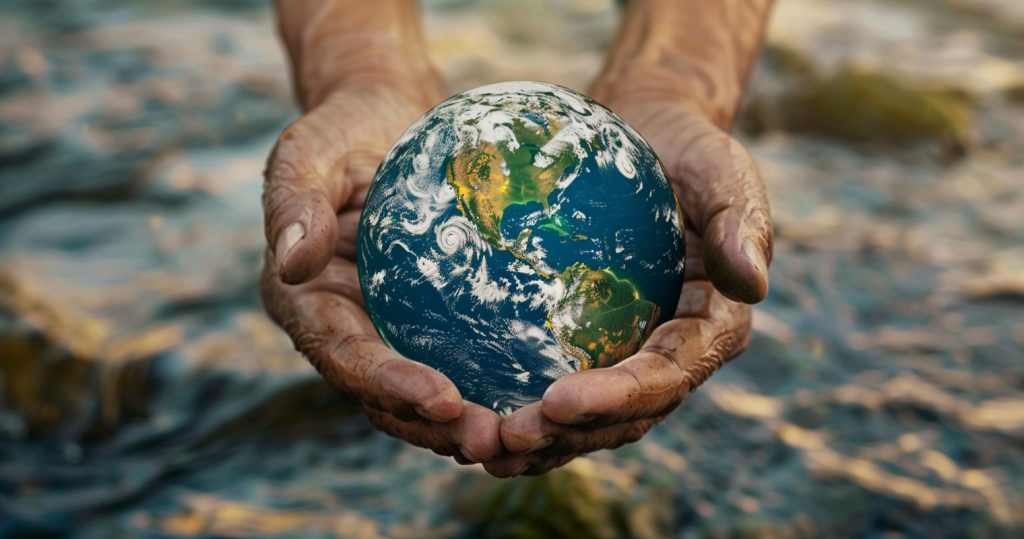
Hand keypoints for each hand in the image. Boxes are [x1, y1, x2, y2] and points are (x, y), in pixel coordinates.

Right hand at [261, 78, 513, 471]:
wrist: (383, 119)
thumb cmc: (342, 129)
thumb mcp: (309, 151)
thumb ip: (294, 202)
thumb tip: (289, 261)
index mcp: (305, 301)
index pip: (344, 357)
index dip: (389, 386)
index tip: (443, 400)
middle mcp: (344, 327)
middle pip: (386, 397)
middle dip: (436, 427)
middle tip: (496, 440)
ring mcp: (388, 328)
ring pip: (424, 396)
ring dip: (468, 423)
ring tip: (522, 438)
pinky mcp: (428, 320)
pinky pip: (460, 362)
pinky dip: (491, 387)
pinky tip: (540, 399)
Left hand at [497, 87, 773, 474]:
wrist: (652, 137)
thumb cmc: (689, 150)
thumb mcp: (723, 170)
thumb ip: (742, 223)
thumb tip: (755, 286)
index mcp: (715, 326)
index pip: (669, 374)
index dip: (620, 396)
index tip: (558, 399)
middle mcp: (677, 354)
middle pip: (628, 413)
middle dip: (572, 435)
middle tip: (508, 437)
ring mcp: (635, 354)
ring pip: (593, 418)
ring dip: (544, 441)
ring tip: (486, 451)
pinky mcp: (598, 344)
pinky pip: (562, 384)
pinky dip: (525, 408)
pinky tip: (473, 417)